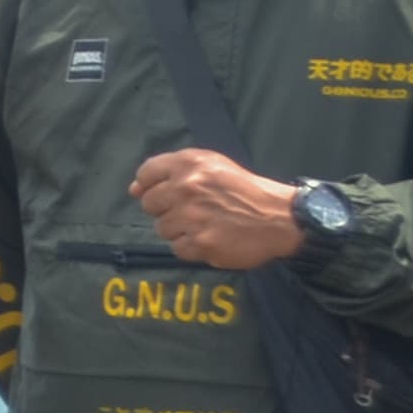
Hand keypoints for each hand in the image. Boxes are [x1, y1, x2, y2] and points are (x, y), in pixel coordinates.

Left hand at [131, 149, 305, 270]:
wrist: (279, 217)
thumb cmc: (243, 190)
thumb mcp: (211, 166)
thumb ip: (171, 171)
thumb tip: (133, 190)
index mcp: (189, 163)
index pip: (146, 173)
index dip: (149, 186)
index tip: (163, 194)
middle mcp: (187, 187)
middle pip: (149, 204)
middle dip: (166, 209)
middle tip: (191, 211)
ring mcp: (192, 216)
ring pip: (162, 228)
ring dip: (179, 230)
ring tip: (204, 225)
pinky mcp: (201, 243)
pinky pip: (177, 248)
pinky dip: (191, 247)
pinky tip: (209, 239)